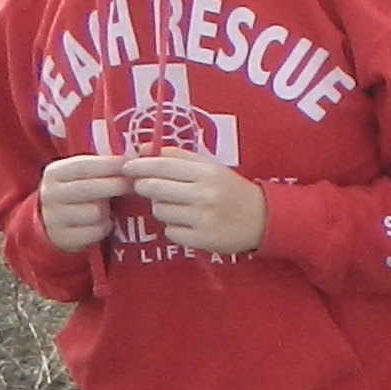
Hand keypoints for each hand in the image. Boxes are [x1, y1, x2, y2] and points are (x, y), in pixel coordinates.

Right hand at [30, 156, 138, 253]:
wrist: (53, 224)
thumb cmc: (77, 193)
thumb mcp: (81, 176)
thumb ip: (100, 168)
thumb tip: (134, 158)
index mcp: (54, 173)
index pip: (84, 165)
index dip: (109, 165)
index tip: (131, 164)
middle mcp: (50, 194)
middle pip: (90, 188)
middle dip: (116, 185)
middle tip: (133, 185)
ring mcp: (54, 217)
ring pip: (95, 212)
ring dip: (108, 211)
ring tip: (108, 208)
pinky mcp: (64, 238)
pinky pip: (97, 231)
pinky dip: (105, 228)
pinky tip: (103, 223)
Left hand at [131, 156, 268, 253]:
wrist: (264, 220)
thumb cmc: (232, 190)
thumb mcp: (211, 167)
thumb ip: (179, 157)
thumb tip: (144, 149)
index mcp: (207, 173)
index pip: (162, 165)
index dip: (140, 165)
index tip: (126, 167)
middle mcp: (204, 195)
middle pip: (154, 188)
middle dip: (144, 187)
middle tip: (145, 187)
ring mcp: (203, 219)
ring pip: (159, 211)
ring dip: (161, 208)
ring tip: (178, 207)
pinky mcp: (202, 240)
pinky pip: (170, 232)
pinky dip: (174, 228)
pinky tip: (188, 224)